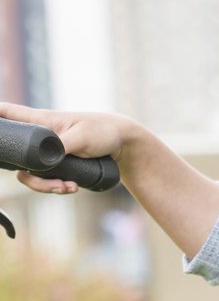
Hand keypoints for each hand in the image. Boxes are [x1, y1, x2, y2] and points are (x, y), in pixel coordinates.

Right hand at [0, 102, 133, 193]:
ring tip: (68, 187)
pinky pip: (46, 180)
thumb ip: (60, 147)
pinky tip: (72, 188)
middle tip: (53, 183)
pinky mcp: (57, 165)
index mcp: (39, 121)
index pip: (6, 112)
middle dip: (29, 176)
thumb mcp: (82, 137)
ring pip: (31, 174)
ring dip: (46, 186)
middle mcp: (38, 137)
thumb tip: (41, 162)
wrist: (125, 146)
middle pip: (14, 157)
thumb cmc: (104, 131)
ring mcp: (46, 153)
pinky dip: (57, 187)